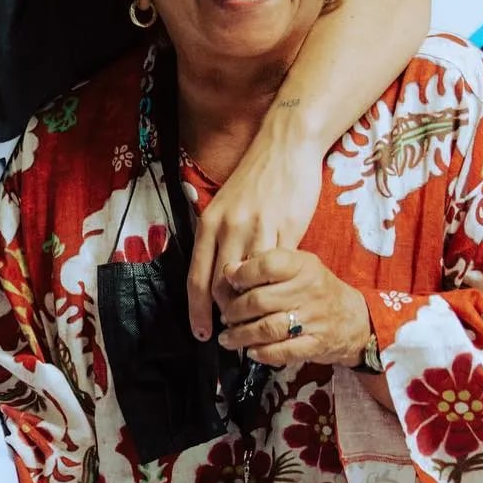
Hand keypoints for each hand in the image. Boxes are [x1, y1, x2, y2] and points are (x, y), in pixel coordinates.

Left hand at [187, 129, 323, 338]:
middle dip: (223, 314)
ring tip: (252, 322)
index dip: (196, 311)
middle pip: (220, 285)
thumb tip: (214, 274)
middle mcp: (229, 228)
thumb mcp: (224, 206)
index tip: (200, 333)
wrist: (285, 148)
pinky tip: (277, 300)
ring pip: (249, 281)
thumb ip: (217, 238)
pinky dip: (274, 288)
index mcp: (208, 224)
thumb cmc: (254, 180)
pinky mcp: (286, 230)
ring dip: (249, 306)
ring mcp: (258, 229)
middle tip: (229, 333)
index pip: (197, 278)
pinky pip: (277, 269)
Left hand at [216, 247, 369, 368]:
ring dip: (241, 335)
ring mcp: (314, 319)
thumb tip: (229, 270)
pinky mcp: (316, 344)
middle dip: (235, 311)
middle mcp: (310, 290)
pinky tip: (251, 351)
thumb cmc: (316, 289)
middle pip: (260, 301)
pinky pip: (283, 351)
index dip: (242, 274)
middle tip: (226, 316)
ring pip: (267, 328)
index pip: (268, 265)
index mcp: (303, 266)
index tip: (229, 282)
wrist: (355, 318)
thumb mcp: (297, 267)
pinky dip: (262, 353)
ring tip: (228, 337)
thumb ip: (265, 264)